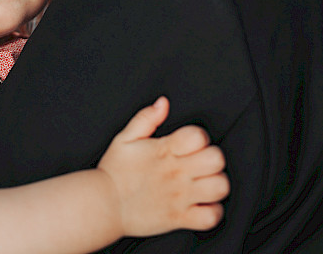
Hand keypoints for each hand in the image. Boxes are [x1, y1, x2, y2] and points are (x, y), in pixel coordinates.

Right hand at [96, 96, 228, 235]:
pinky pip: (211, 217)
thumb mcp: (124, 138)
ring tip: (205, 182)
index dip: (199, 137)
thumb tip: (162, 104)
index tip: (192, 144)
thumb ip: (146, 118)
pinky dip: (212, 211)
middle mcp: (175, 173)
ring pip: (219, 187)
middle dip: (212, 158)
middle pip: (215, 160)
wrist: (103, 206)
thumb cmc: (114, 174)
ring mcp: (179, 197)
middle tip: (202, 162)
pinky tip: (203, 204)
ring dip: (216, 183)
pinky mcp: (179, 218)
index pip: (198, 136)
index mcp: (164, 151)